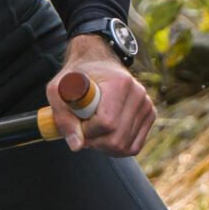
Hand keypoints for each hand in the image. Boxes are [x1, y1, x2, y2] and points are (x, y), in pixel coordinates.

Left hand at [47, 35, 155, 156]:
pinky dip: (117, 147)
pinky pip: (134, 146)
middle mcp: (138, 94)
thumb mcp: (58, 90)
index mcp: (119, 83)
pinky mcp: (150, 114)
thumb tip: (76, 145)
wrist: (98, 62)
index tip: (76, 124)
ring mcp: (147, 105)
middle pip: (117, 139)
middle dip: (94, 142)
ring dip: (104, 146)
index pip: (106, 122)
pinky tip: (105, 134)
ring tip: (93, 130)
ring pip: (125, 146)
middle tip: (82, 131)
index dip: (86, 131)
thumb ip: (62, 117)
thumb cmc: (76, 76)